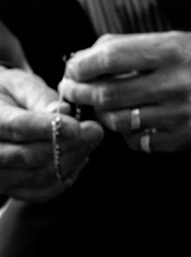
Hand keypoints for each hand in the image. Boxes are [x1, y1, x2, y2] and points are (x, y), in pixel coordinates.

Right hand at [0, 68, 102, 200]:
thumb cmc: (7, 94)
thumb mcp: (19, 85)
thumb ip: (39, 97)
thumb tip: (62, 111)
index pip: (17, 127)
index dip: (49, 128)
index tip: (77, 127)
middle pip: (29, 155)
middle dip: (68, 144)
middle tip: (95, 130)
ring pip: (36, 176)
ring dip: (70, 160)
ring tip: (90, 141)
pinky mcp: (8, 187)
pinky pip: (39, 192)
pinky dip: (63, 178)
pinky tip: (79, 158)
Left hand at [59, 32, 190, 152]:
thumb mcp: (166, 40)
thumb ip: (124, 47)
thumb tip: (81, 61)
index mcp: (172, 51)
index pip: (111, 58)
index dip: (82, 65)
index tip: (73, 68)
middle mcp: (178, 82)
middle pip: (108, 93)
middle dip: (81, 92)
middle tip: (73, 89)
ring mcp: (181, 113)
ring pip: (118, 121)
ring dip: (101, 113)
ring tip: (103, 104)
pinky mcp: (183, 137)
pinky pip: (136, 141)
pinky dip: (126, 132)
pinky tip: (132, 119)